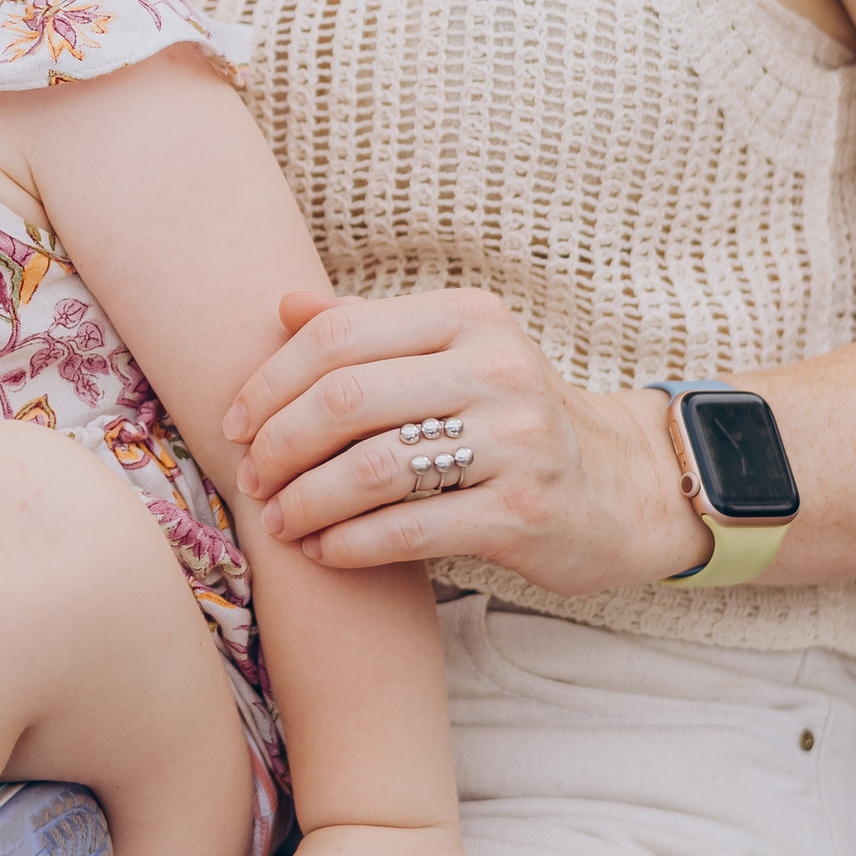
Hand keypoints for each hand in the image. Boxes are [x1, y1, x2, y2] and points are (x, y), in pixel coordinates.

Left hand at [226, 287, 707, 591]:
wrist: (620, 487)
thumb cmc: (511, 419)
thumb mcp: (455, 355)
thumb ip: (371, 330)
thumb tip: (282, 303)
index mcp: (469, 317)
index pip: (338, 335)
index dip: (270, 381)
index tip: (235, 422)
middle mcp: (496, 368)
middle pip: (346, 398)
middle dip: (278, 443)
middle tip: (250, 477)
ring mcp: (516, 440)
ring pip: (373, 467)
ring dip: (307, 500)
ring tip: (279, 520)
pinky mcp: (524, 511)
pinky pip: (410, 528)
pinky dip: (350, 544)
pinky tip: (323, 552)